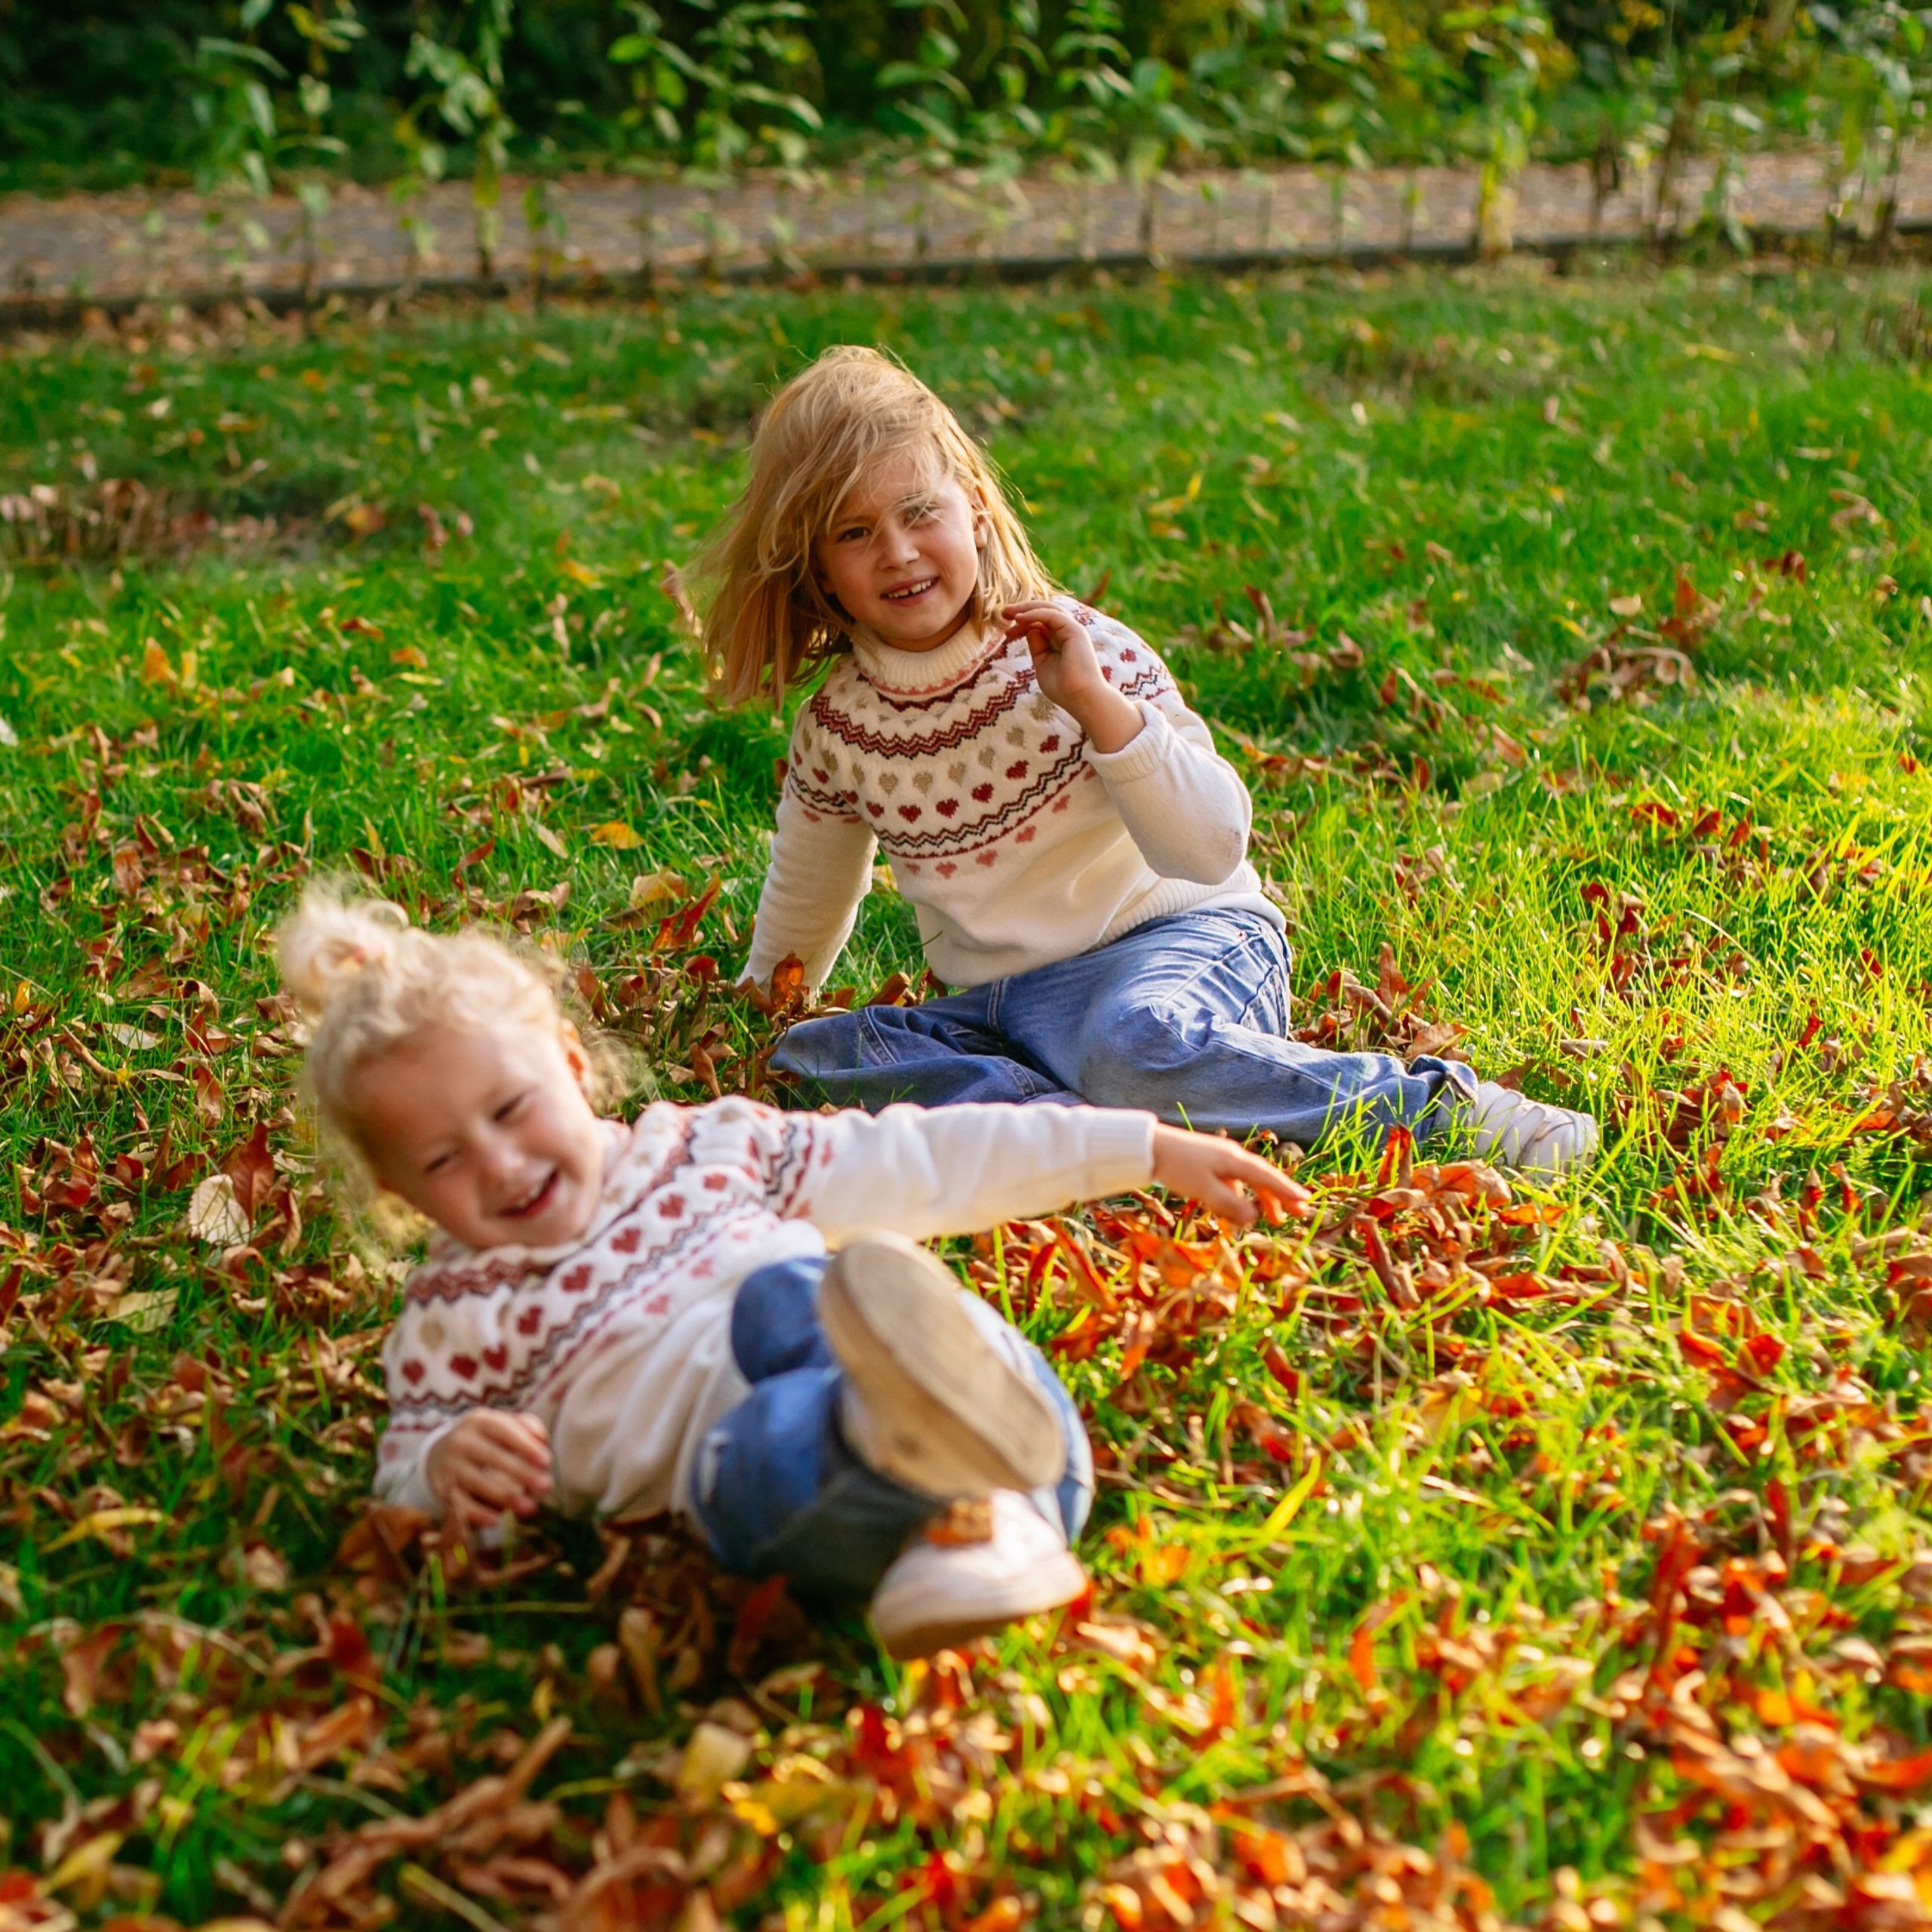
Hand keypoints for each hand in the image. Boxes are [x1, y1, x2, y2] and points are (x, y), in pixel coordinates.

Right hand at [426, 1411, 552, 1537]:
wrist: (440, 1453)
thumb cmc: (486, 1439)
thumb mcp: (502, 1425)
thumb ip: (527, 1427)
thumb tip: (542, 1440)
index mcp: (480, 1421)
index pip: (504, 1431)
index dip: (525, 1446)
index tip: (546, 1462)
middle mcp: (461, 1440)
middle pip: (492, 1457)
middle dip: (521, 1473)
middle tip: (546, 1487)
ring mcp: (450, 1465)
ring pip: (477, 1481)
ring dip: (505, 1496)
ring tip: (530, 1508)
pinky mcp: (442, 1488)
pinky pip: (461, 1504)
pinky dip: (478, 1514)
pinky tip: (497, 1520)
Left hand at [1000, 600, 1143, 753]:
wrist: (1082, 699)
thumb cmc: (1064, 689)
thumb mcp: (1042, 664)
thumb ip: (1036, 647)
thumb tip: (1030, 630)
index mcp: (1061, 641)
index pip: (1040, 624)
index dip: (1022, 625)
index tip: (1006, 634)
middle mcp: (1068, 632)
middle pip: (1044, 612)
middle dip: (1023, 610)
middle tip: (1003, 613)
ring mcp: (1073, 630)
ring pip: (1048, 609)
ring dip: (1027, 608)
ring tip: (1008, 612)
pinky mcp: (1075, 630)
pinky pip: (1052, 615)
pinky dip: (1034, 614)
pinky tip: (1019, 618)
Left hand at [1150, 1125, 1310, 1225]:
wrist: (1150, 1147)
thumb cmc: (1177, 1167)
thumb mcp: (1203, 1189)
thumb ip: (1229, 1204)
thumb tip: (1255, 1218)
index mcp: (1234, 1160)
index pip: (1267, 1177)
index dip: (1286, 1190)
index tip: (1305, 1202)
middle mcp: (1232, 1156)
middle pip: (1263, 1177)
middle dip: (1281, 1196)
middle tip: (1299, 1213)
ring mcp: (1221, 1159)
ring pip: (1249, 1180)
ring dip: (1262, 1198)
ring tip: (1274, 1218)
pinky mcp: (1209, 1163)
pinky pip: (1233, 1181)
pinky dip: (1241, 1196)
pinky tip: (1240, 1210)